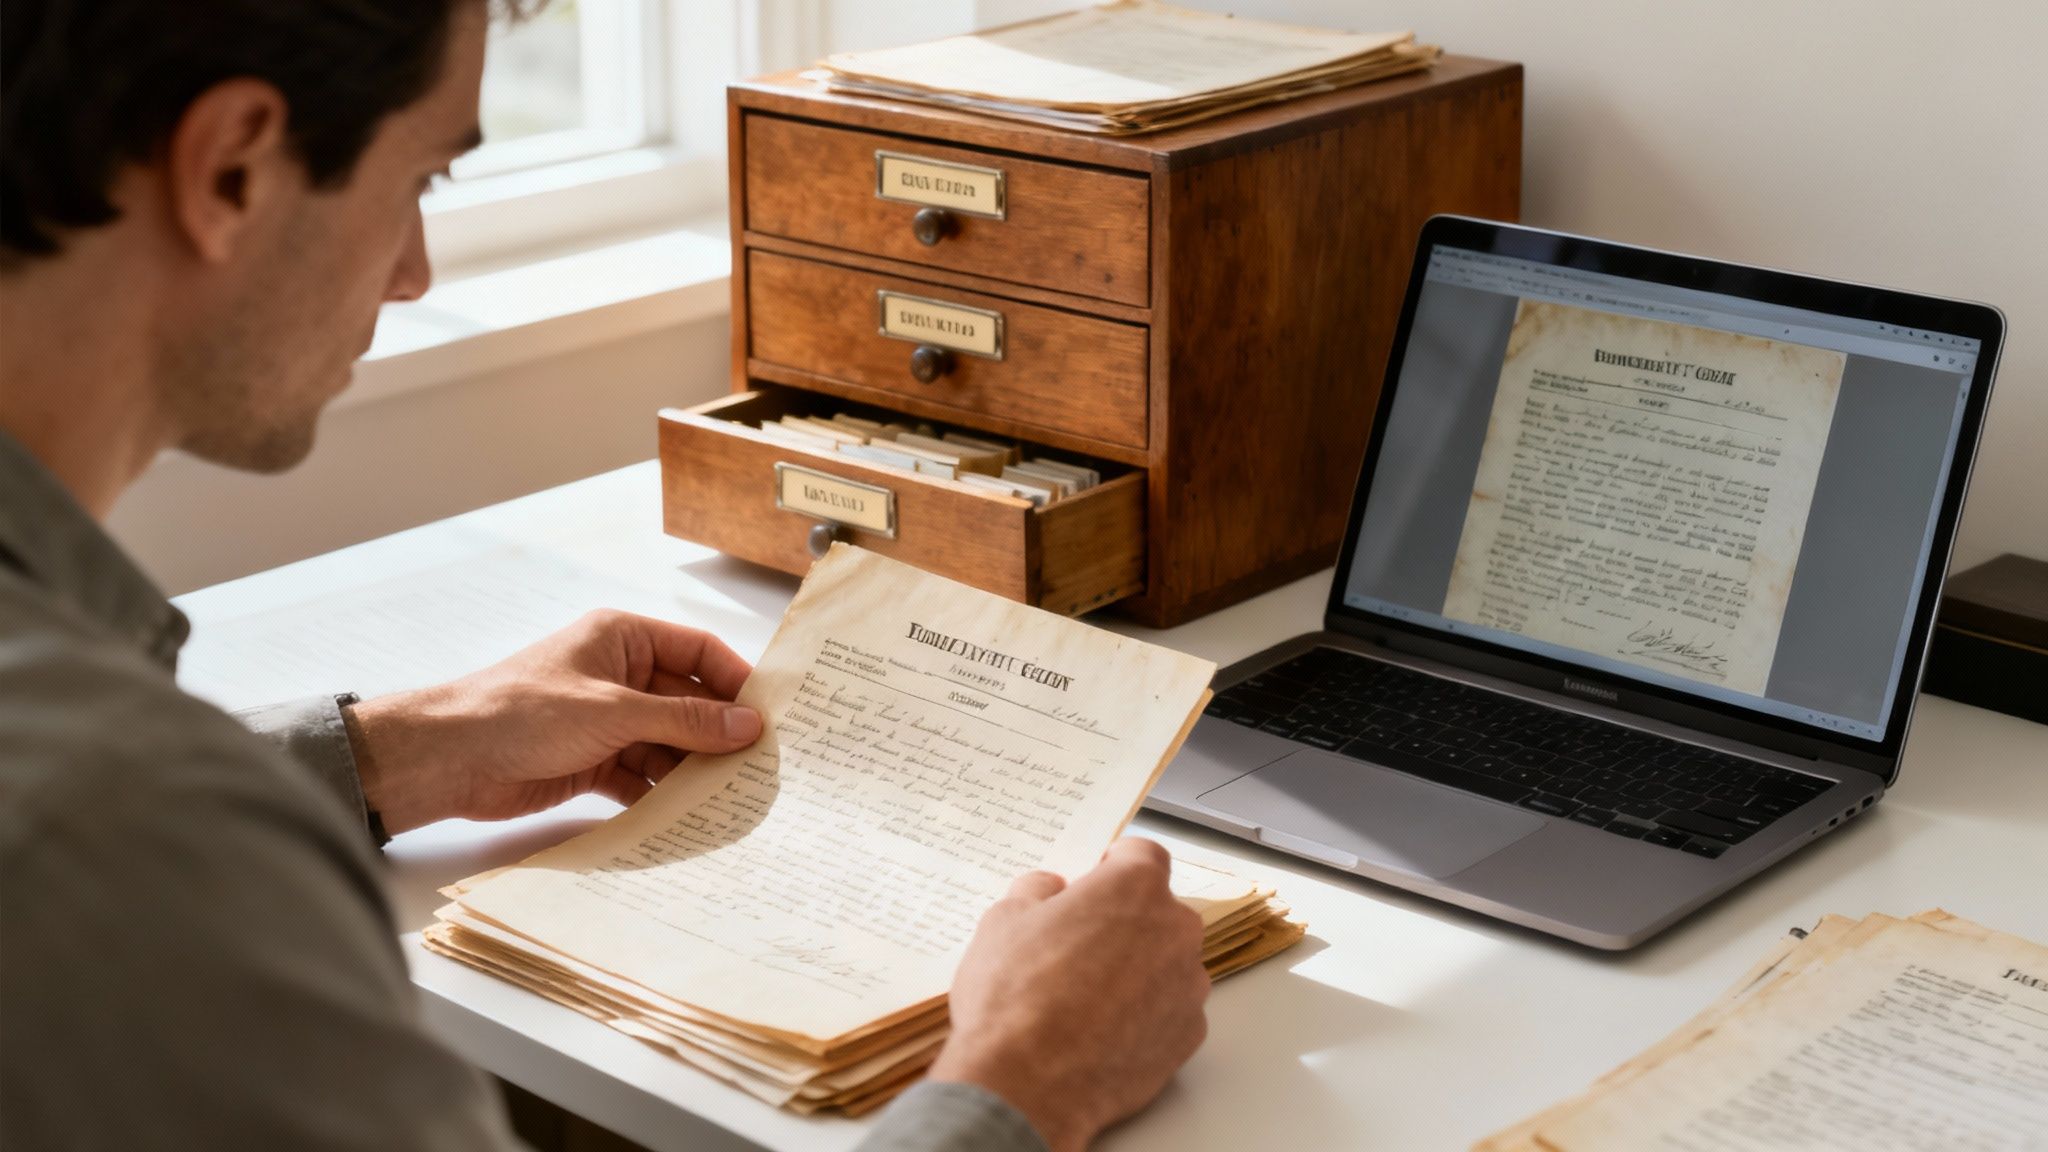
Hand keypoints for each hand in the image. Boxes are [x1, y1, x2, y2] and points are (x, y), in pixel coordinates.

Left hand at [346, 609, 761, 834]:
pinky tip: (689, 813)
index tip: (770, 715)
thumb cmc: (520, 712)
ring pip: (668, 743)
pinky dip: (662, 793)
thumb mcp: (614, 711)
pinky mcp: (592, 761)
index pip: (698, 651)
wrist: (449, 759)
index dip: (735, 680)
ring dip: (693, 768)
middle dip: (719, 733)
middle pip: (687, 701)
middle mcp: (619, 676)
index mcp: (623, 638)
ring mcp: (606, 721)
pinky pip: (642, 775)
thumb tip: (747, 724)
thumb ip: (684, 719)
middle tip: (760, 764)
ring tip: (732, 794)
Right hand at [929, 838, 1208, 1151]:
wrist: (1026, 1085)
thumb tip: (1049, 890)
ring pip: (1167, 963)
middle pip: (1157, 911)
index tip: (1094, 881)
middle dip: (1124, 921)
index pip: (1141, 854)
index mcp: (1134, 887)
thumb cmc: (1014, 999)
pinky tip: (1101, 1030)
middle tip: (1077, 945)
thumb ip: (1036, 892)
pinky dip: (1144, 1015)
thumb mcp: (1004, 920)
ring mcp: (1188, 986)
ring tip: (1085, 997)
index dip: (1112, 866)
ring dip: (1137, 970)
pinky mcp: (1189, 1036)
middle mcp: (1175, 930)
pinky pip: (1170, 1011)